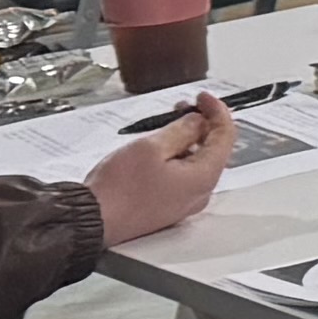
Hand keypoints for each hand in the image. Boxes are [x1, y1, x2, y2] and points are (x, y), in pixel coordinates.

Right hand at [81, 97, 237, 243]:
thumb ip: (181, 130)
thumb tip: (199, 122)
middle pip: (213, 150)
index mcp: (203, 178)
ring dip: (187, 140)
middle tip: (185, 107)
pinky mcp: (167, 207)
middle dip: (202, 125)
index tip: (203, 98)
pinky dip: (176, 157)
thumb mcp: (151, 148)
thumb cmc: (117, 190)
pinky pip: (181, 177)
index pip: (225, 136)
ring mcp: (183, 203)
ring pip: (196, 163)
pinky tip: (160, 148)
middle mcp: (199, 193)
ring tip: (167, 125)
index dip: (217, 111)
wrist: (92, 220)